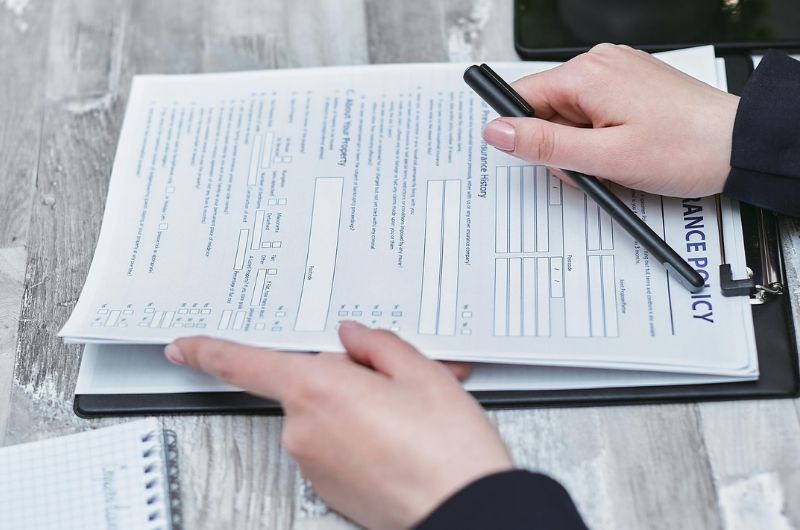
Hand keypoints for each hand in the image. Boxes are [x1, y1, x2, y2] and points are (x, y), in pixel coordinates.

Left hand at [164, 322, 512, 529]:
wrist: (464, 508)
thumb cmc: (446, 448)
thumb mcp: (421, 371)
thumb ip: (376, 344)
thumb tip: (353, 338)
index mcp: (317, 390)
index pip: (243, 363)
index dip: (207, 351)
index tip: (183, 348)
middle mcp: (304, 430)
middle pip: (308, 384)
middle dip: (345, 376)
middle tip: (395, 381)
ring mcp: (313, 463)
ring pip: (325, 415)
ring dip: (358, 407)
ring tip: (408, 416)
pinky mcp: (327, 488)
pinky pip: (334, 446)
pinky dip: (360, 437)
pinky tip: (400, 439)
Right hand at [482, 43, 739, 196]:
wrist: (737, 146)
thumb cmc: (684, 148)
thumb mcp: (604, 156)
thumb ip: (544, 144)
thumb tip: (498, 131)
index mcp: (587, 74)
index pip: (521, 98)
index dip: (525, 135)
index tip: (542, 157)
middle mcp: (600, 64)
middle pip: (546, 110)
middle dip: (560, 147)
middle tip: (594, 167)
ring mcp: (617, 73)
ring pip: (570, 116)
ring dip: (582, 146)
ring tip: (616, 160)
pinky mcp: (629, 86)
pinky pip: (594, 113)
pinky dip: (600, 136)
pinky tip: (624, 149)